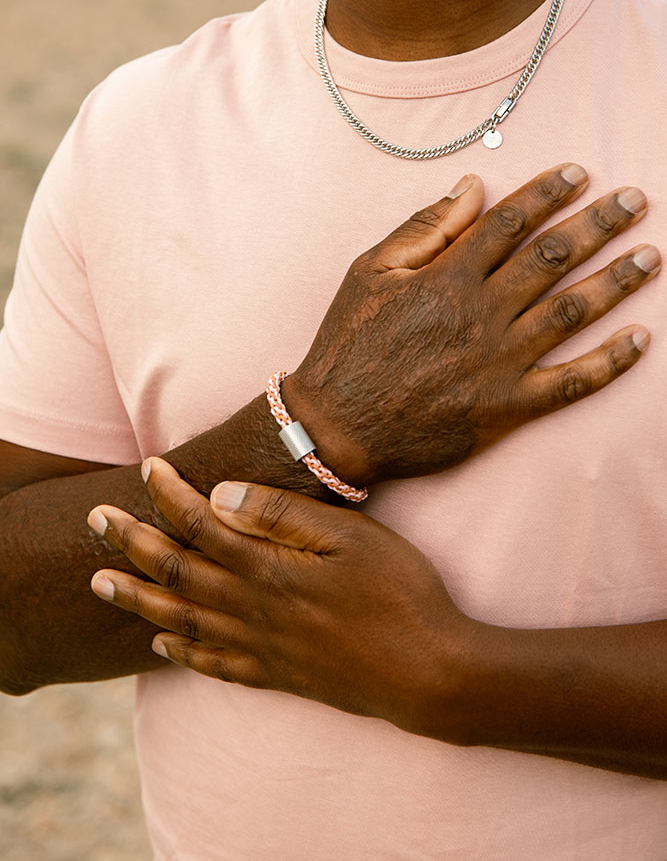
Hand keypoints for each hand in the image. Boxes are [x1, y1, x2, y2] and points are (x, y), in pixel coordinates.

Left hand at [88, 457, 473, 740]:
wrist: (429, 673)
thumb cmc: (400, 593)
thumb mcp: (351, 537)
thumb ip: (283, 516)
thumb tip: (220, 495)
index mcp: (268, 569)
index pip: (200, 524)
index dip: (169, 495)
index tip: (147, 466)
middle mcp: (252, 609)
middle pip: (176, 571)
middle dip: (131, 542)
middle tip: (96, 519)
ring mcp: (262, 647)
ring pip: (181, 619)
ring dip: (137, 597)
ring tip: (100, 583)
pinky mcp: (278, 675)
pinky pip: (213, 664)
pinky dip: (180, 653)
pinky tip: (161, 645)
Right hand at [285, 165, 659, 483]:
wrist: (338, 427)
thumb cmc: (347, 346)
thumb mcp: (369, 272)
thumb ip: (424, 228)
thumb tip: (474, 186)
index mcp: (447, 277)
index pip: (512, 222)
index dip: (549, 192)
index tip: (580, 173)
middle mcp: (481, 314)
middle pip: (554, 257)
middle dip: (600, 223)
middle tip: (635, 201)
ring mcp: (499, 362)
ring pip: (572, 312)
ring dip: (617, 280)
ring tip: (651, 257)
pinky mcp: (508, 407)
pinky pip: (571, 383)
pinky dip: (610, 362)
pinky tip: (640, 339)